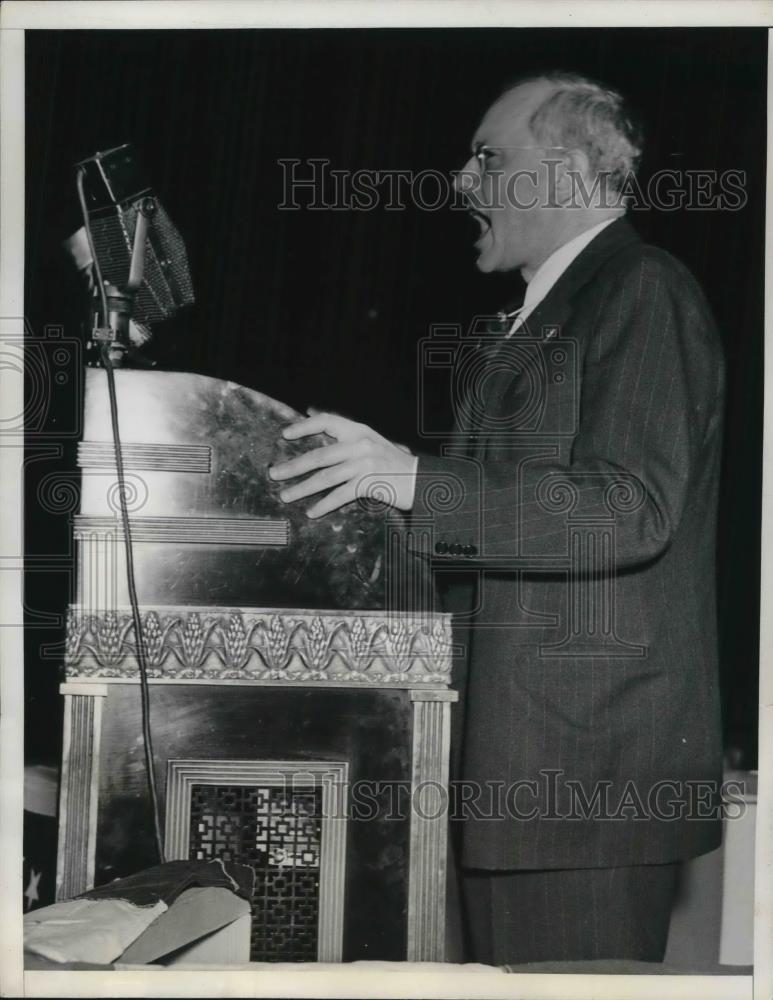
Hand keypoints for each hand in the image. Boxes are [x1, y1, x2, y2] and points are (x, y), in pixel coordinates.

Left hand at [269, 411, 417, 517]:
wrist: (422, 481)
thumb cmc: (394, 465)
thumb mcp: (374, 444)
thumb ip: (350, 442)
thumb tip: (322, 437)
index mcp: (359, 431)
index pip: (327, 421)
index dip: (304, 426)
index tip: (285, 434)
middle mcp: (360, 444)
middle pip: (319, 455)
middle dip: (293, 466)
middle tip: (273, 474)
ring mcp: (365, 463)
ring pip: (325, 478)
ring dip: (302, 488)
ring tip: (285, 496)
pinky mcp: (369, 483)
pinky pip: (340, 495)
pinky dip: (324, 505)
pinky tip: (311, 512)